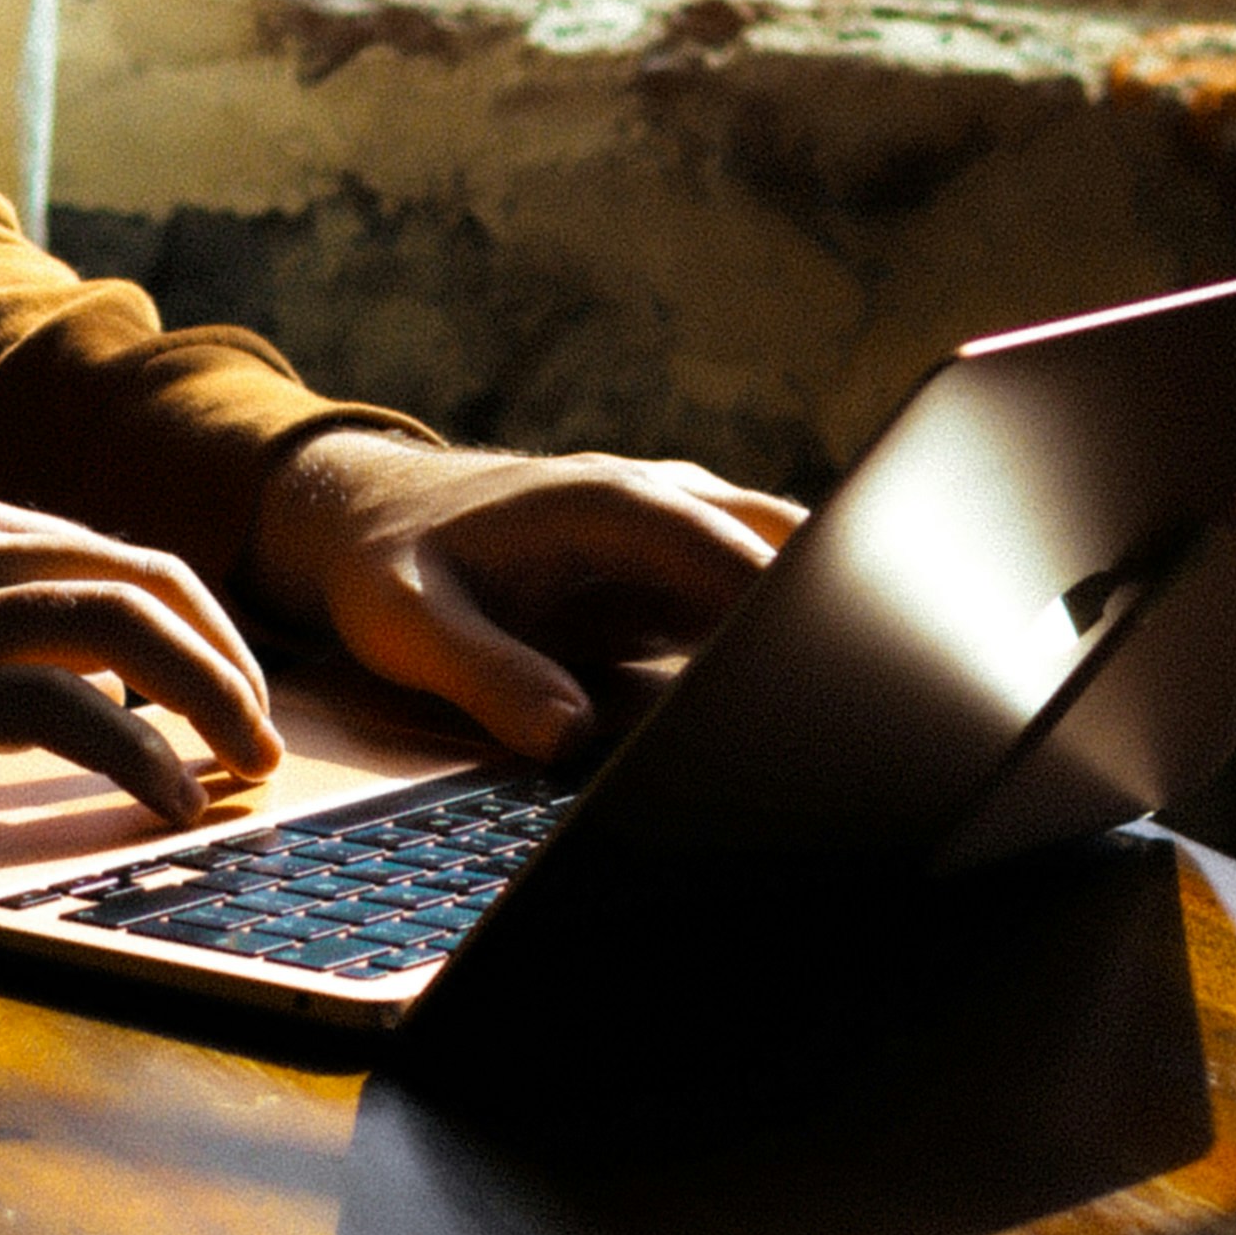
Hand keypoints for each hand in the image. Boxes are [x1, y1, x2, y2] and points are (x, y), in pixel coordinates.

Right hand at [0, 487, 284, 825]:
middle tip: (262, 735)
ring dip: (211, 699)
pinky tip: (168, 800)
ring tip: (245, 768)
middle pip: (147, 579)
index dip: (194, 625)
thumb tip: (85, 689)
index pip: (117, 557)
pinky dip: (137, 752)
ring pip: (127, 626)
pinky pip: (64, 708)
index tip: (231, 688)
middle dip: (228, 657)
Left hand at [248, 430, 801, 765]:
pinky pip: (750, 584)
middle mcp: (653, 499)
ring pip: (776, 552)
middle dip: (829, 596)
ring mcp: (670, 527)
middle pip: (776, 535)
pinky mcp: (670, 565)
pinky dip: (783, 624)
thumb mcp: (412, 627)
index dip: (778, 595)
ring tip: (847, 704)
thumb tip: (569, 736)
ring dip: (813, 608)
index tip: (825, 658)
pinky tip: (799, 695)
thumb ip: (488, 676)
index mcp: (605, 503)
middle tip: (864, 694)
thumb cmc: (390, 568)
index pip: (721, 542)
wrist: (371, 516)